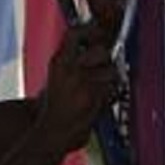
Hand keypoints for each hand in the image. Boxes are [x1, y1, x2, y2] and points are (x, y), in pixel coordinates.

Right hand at [38, 23, 119, 152]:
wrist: (51, 132)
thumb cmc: (55, 108)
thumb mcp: (58, 78)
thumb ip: (74, 61)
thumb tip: (100, 48)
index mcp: (58, 63)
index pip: (75, 34)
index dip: (91, 31)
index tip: (100, 34)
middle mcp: (69, 69)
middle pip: (101, 51)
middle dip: (107, 60)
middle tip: (104, 69)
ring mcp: (82, 83)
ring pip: (111, 72)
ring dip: (110, 81)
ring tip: (99, 92)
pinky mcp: (94, 98)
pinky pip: (113, 90)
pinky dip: (110, 96)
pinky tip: (98, 104)